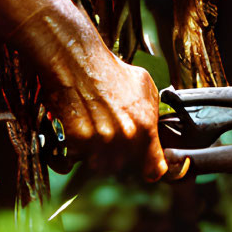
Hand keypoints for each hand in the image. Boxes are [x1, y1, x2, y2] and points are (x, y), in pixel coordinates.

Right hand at [12, 6, 167, 181]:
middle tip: (111, 140)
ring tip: (94, 134)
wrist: (77, 61)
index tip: (145, 168)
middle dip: (119, 157)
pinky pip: (77, 160)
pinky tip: (78, 132)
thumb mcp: (145, 87)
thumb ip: (152, 113)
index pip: (154, 169)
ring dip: (97, 156)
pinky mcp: (76, 141)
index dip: (150, 170)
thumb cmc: (110, 71)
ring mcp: (99, 141)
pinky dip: (76, 152)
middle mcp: (124, 138)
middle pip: (124, 167)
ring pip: (100, 166)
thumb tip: (155, 131)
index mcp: (145, 127)